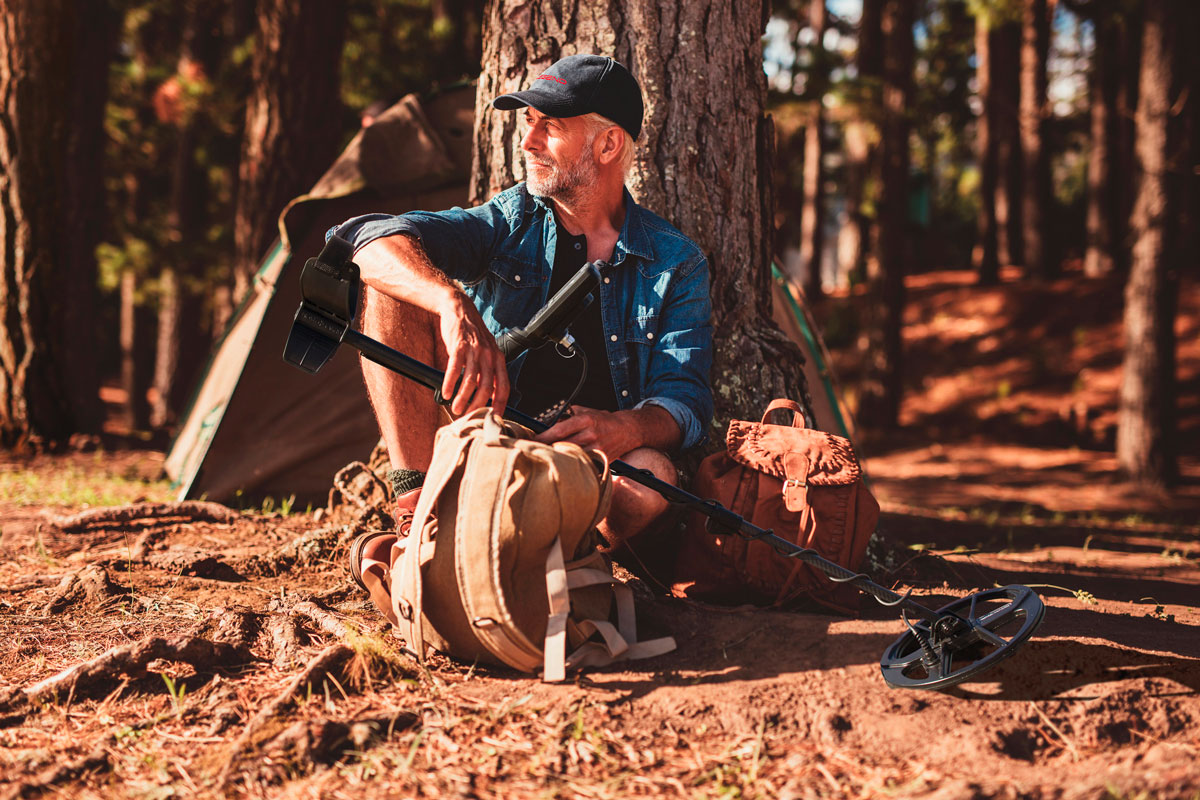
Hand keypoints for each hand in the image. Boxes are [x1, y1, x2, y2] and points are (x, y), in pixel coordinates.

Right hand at [438, 293, 509, 414]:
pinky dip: (450, 383)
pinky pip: (455, 368)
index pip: (503, 388)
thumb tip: (488, 397)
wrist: (459, 309)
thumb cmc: (472, 336)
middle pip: (487, 388)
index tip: (493, 419)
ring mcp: (475, 350)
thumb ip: (488, 373)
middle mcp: (489, 356)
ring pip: (471, 380)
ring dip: (462, 398)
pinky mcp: (459, 345)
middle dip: (477, 406)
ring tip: (455, 409)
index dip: (500, 406)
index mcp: (499, 359)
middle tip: (468, 417)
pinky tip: (445, 393)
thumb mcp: (486, 353)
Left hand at [533, 406, 639, 458]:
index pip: (558, 430)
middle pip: (562, 446)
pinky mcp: (601, 459)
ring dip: (559, 458)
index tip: (532, 440)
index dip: (543, 437)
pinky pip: (583, 464)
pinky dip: (573, 465)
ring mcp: (597, 448)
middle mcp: (590, 434)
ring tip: (548, 459)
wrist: (628, 430)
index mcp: (585, 420)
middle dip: (548, 449)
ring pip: (571, 457)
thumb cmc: (604, 421)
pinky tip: (566, 466)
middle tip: (535, 451)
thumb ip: (568, 416)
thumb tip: (549, 424)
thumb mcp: (586, 412)